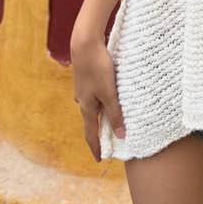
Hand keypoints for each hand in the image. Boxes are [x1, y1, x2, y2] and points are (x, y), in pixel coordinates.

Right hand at [71, 32, 124, 160]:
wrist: (84, 43)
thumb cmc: (97, 67)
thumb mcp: (109, 92)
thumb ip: (115, 113)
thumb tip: (120, 135)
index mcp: (87, 106)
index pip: (90, 133)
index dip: (95, 147)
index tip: (99, 160)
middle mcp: (82, 100)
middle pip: (92, 121)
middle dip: (100, 132)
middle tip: (109, 143)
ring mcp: (83, 89)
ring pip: (94, 107)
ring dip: (102, 116)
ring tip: (113, 121)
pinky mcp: (87, 78)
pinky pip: (96, 96)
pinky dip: (103, 102)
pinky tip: (110, 98)